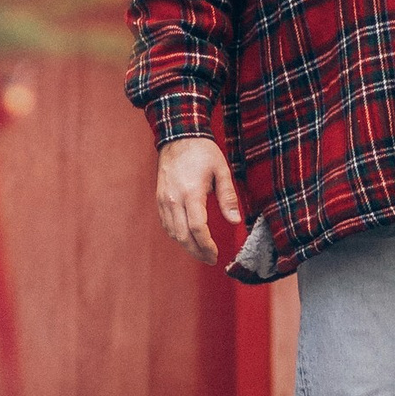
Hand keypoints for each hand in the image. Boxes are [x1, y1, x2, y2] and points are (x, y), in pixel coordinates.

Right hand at [157, 135, 240, 265]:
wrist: (178, 137)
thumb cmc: (202, 152)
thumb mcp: (221, 169)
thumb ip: (228, 196)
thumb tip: (235, 221)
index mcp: (191, 193)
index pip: (197, 228)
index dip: (207, 245)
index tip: (216, 254)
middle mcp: (174, 199)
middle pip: (183, 236)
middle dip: (197, 251)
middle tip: (210, 259)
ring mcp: (164, 200)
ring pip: (172, 233)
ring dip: (186, 246)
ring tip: (201, 252)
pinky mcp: (159, 199)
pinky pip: (166, 224)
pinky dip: (176, 235)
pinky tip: (187, 238)